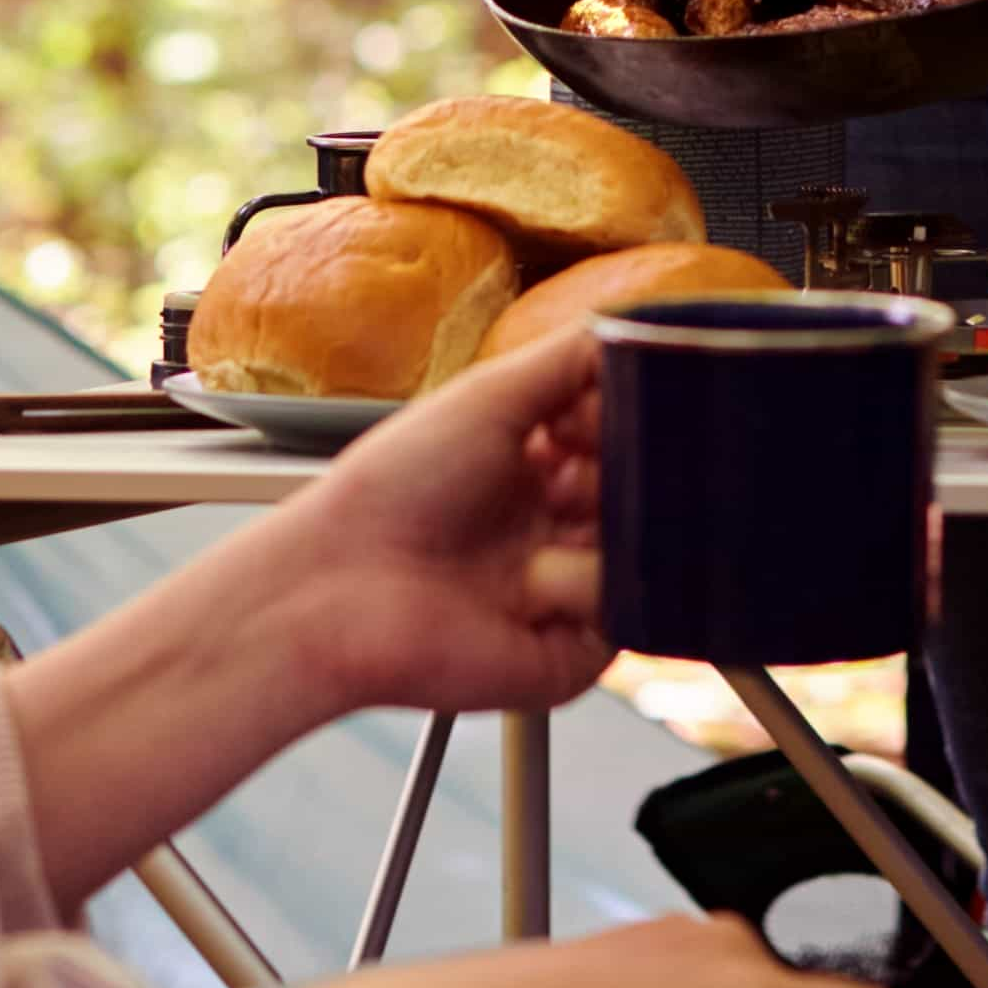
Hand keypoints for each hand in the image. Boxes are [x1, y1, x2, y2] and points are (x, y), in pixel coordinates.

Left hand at [264, 329, 610, 720]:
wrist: (339, 590)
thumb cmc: (391, 490)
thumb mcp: (488, 396)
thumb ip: (571, 359)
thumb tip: (638, 334)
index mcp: (537, 468)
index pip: (625, 439)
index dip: (633, 424)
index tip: (623, 412)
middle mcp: (554, 528)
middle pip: (647, 495)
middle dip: (632, 477)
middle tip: (584, 473)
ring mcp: (565, 591)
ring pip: (645, 550)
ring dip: (596, 534)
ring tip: (537, 539)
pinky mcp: (570, 652)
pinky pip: (622, 614)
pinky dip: (581, 593)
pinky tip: (527, 589)